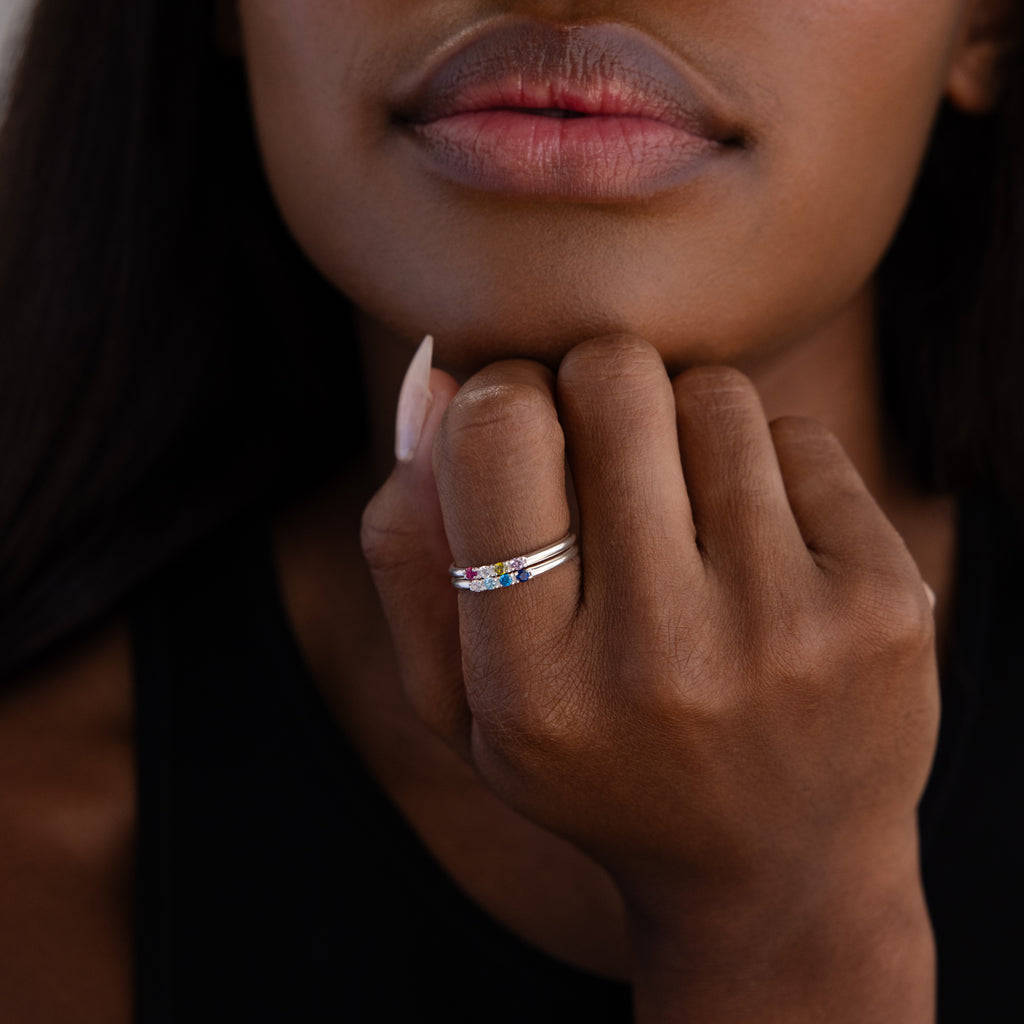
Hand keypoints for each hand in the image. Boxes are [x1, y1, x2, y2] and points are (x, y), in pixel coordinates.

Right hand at [362, 334, 937, 1019]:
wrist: (775, 868)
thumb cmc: (595, 764)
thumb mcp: (459, 698)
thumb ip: (409, 547)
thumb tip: (435, 377)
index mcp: (531, 687)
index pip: (497, 436)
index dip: (499, 395)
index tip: (521, 429)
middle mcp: (660, 657)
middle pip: (613, 379)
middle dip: (593, 389)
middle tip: (603, 457)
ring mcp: (785, 629)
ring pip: (712, 392)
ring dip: (681, 426)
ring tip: (681, 517)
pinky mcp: (883, 603)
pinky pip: (798, 435)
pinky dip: (763, 465)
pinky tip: (757, 549)